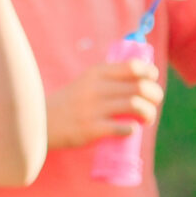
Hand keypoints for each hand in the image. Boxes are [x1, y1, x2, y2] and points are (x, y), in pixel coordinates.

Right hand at [45, 57, 163, 149]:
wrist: (40, 121)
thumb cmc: (69, 103)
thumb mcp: (86, 82)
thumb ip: (109, 78)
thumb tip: (142, 77)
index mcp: (96, 73)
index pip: (134, 66)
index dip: (150, 74)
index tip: (151, 82)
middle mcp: (96, 87)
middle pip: (141, 87)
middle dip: (155, 97)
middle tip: (152, 105)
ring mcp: (93, 108)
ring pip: (136, 106)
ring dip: (148, 114)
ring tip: (146, 119)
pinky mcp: (91, 128)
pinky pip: (124, 128)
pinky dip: (132, 129)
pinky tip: (129, 130)